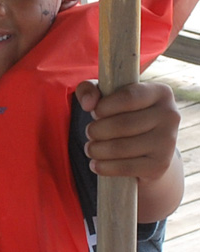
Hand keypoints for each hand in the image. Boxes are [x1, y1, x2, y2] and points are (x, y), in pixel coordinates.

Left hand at [75, 79, 183, 221]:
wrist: (146, 148)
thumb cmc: (121, 113)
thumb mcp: (104, 96)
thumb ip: (89, 89)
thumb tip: (88, 103)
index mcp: (160, 93)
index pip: (128, 96)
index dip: (104, 106)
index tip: (94, 112)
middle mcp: (170, 115)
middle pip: (123, 124)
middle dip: (96, 130)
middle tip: (89, 133)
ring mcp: (168, 142)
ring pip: (121, 147)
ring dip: (97, 149)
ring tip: (90, 148)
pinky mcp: (161, 165)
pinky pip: (126, 167)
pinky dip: (105, 167)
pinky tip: (96, 164)